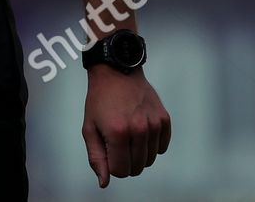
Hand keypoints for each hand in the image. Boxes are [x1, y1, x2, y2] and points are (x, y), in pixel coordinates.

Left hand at [81, 66, 170, 186]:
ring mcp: (154, 124)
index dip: (112, 165)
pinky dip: (152, 144)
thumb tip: (105, 182)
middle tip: (117, 141)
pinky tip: (141, 130)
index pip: (120, 172)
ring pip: (150, 160)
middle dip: (125, 161)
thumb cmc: (100, 101)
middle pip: (136, 168)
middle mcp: (139, 129)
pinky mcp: (164, 119)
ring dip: (138, 153)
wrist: (117, 72)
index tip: (107, 149)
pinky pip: (162, 147)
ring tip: (128, 133)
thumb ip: (96, 158)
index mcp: (118, 133)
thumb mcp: (89, 128)